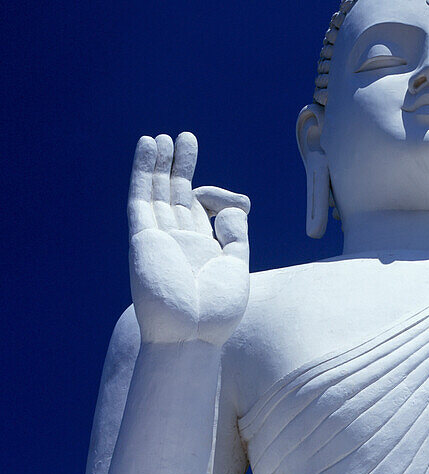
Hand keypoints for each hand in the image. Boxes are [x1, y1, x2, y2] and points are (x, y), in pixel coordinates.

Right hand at [127, 133, 249, 344]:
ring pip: (157, 191)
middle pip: (176, 195)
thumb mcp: (236, 268)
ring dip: (160, 163)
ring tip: (164, 137)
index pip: (203, 210)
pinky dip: (143, 171)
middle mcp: (178, 241)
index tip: (241, 200)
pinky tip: (149, 147)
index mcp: (201, 250)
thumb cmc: (216, 312)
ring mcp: (159, 238)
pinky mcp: (143, 237)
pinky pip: (141, 197)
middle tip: (186, 138)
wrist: (190, 335)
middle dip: (180, 166)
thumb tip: (234, 209)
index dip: (217, 195)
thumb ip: (236, 236)